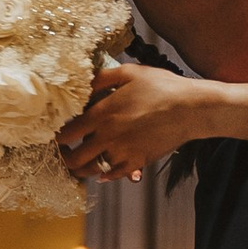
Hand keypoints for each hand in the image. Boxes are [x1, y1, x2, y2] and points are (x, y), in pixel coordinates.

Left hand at [57, 60, 210, 183]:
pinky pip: (113, 176)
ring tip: (79, 163)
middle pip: (74, 159)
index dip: (56, 137)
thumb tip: (82, 84)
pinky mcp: (137, 162)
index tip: (55, 135)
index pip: (66, 134)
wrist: (191, 108)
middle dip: (64, 158)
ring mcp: (123, 153)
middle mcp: (108, 138)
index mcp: (101, 115)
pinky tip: (102, 170)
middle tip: (62, 154)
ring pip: (92, 171)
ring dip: (82, 169)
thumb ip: (101, 78)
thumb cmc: (162, 87)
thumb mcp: (129, 72)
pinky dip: (104, 175)